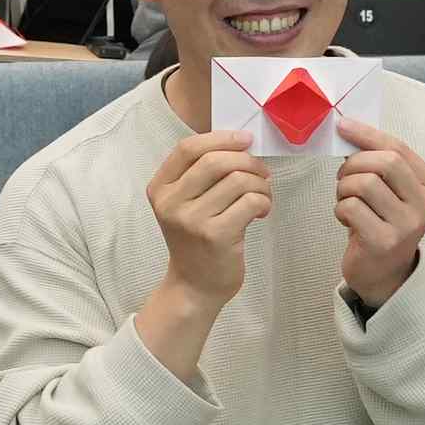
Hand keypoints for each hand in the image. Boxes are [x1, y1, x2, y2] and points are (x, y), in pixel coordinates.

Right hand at [146, 127, 273, 305]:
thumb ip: (200, 175)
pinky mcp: (216, 235)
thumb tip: (240, 144)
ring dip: (260, 184)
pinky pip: (250, 202)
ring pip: (238, 180)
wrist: (193, 286)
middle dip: (247, 161)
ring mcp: (192, 220)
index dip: (221, 138)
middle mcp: (171, 203)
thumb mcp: (185, 205)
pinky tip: (261, 212)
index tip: (245, 140)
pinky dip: (264, 202)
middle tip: (261, 173)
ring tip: (262, 196)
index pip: (188, 148)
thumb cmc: (195, 240)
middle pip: (215, 161)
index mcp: (160, 189)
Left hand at [329, 119, 424, 308]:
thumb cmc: (382, 222)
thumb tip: (349, 128)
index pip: (399, 148)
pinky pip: (351, 207)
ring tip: (346, 200)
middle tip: (343, 177)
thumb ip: (380, 162)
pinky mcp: (385, 242)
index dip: (367, 135)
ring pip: (364, 184)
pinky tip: (347, 220)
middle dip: (354, 164)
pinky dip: (340, 209)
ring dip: (344, 188)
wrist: (384, 273)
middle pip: (385, 163)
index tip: (343, 126)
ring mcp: (407, 225)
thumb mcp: (390, 190)